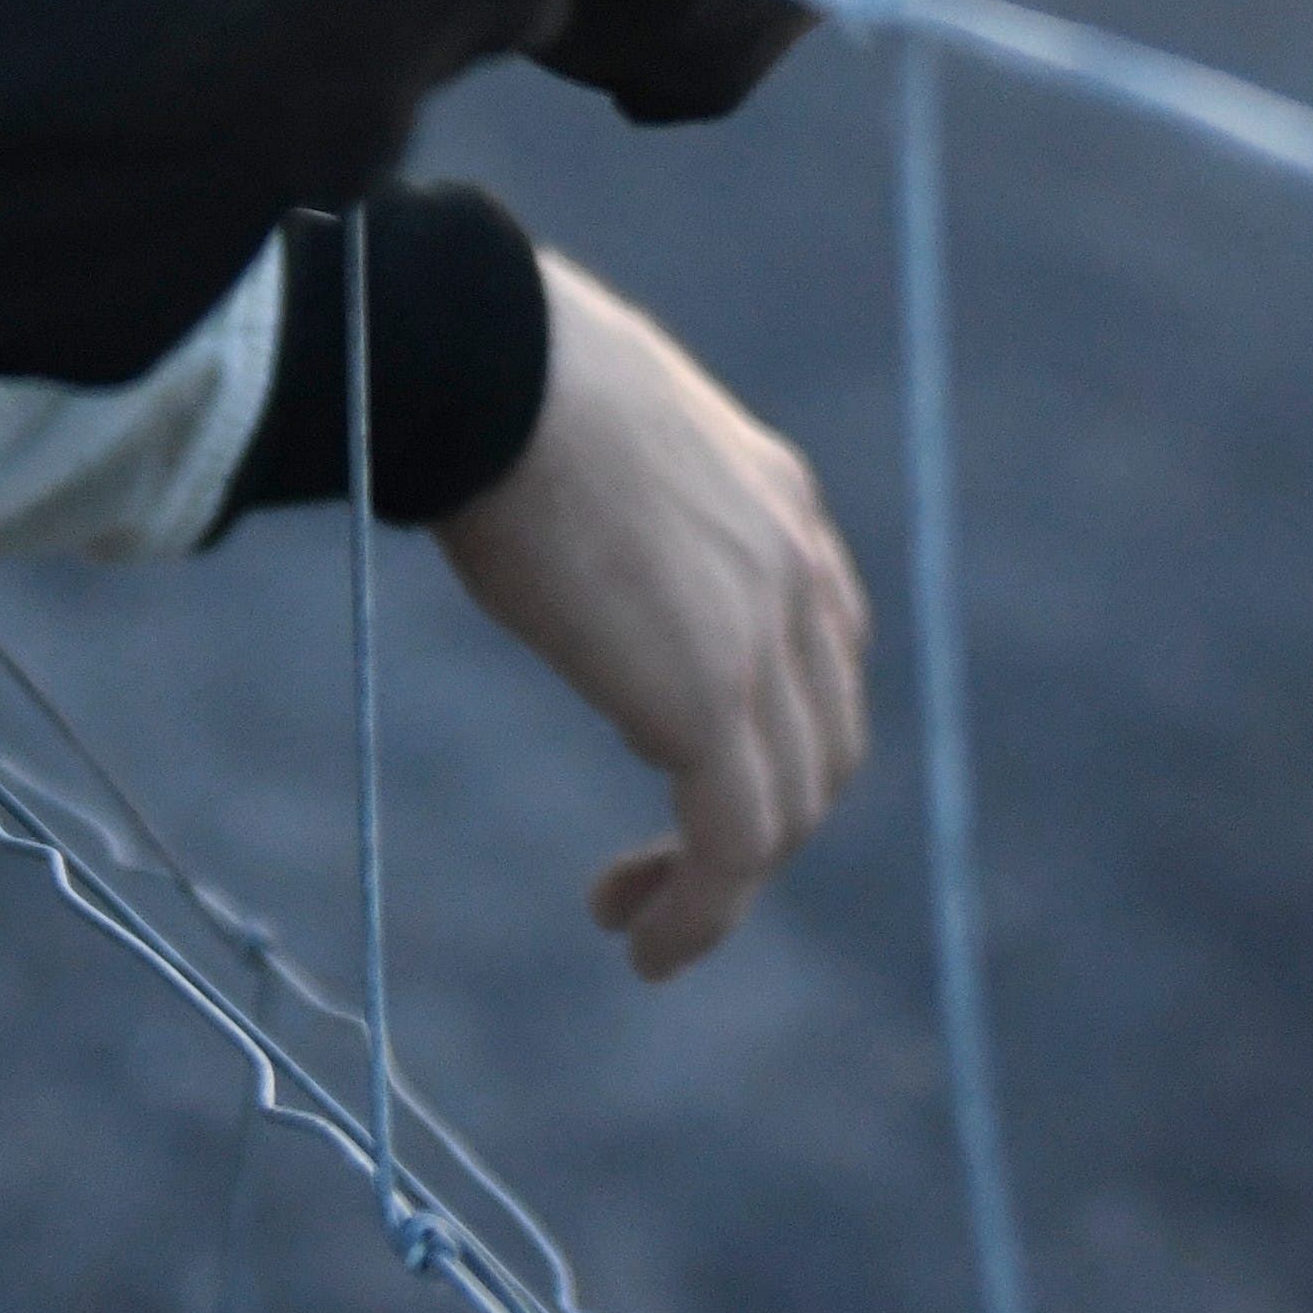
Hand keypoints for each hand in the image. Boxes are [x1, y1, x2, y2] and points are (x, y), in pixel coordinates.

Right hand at [433, 251, 869, 979]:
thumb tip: (569, 538)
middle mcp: (798, 569)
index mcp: (779, 501)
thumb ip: (625, 507)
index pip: (821, 651)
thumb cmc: (500, 376)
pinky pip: (736, 846)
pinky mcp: (713, 701)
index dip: (771, 732)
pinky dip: (702, 913)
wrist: (491, 364)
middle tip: (666, 869)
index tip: (679, 775)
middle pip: (820, 744)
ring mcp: (767, 636)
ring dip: (722, 886)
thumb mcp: (601, 437)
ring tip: (642, 929)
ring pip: (785, 809)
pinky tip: (650, 947)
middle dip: (758, 822)